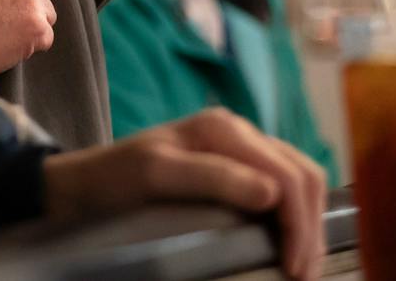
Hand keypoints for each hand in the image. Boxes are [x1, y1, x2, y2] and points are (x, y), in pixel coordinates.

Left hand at [42, 109, 327, 280]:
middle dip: (310, 226)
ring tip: (302, 263)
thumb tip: (273, 193)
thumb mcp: (155, 173)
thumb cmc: (115, 176)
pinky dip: (296, 214)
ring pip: (299, 181)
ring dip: (308, 222)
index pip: (287, 174)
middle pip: (302, 176)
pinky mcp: (235, 170)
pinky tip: (289, 240)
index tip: (296, 267)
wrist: (84, 184)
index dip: (300, 223)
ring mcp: (238, 151)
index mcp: (224, 128)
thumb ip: (212, 177)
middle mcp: (237, 133)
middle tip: (305, 272)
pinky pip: (282, 187)